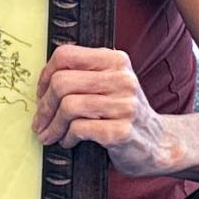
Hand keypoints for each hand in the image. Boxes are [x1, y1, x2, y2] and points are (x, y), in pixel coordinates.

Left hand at [32, 45, 175, 176]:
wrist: (158, 143)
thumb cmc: (124, 114)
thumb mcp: (110, 84)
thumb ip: (83, 75)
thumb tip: (42, 82)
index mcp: (115, 60)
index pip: (66, 55)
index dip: (45, 76)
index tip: (40, 94)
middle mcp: (122, 79)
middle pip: (62, 82)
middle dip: (44, 106)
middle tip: (40, 121)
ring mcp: (124, 105)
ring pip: (68, 106)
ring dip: (52, 125)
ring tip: (49, 135)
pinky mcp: (121, 131)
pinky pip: (79, 128)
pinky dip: (67, 137)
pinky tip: (68, 141)